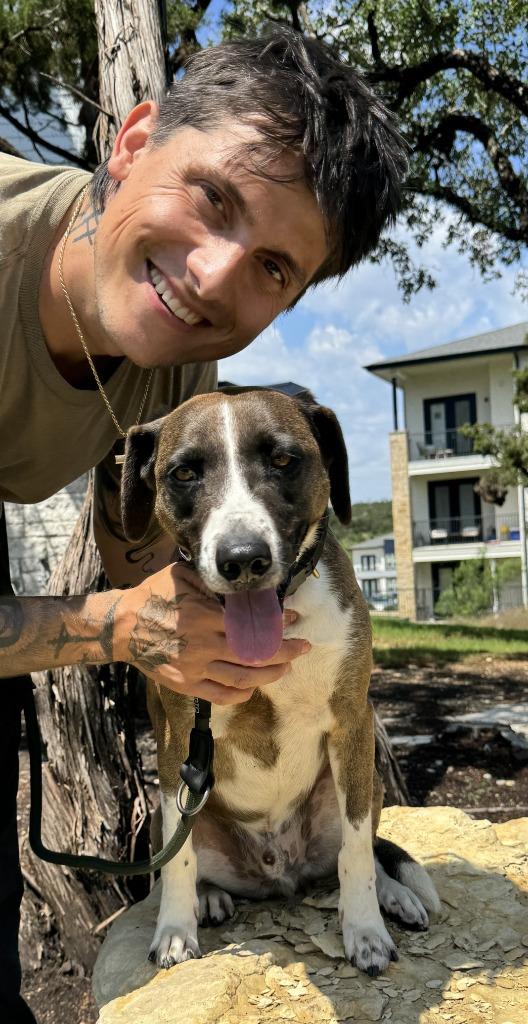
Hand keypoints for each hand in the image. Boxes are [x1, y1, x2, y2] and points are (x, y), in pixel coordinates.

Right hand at [115, 563, 309, 704]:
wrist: (122, 625)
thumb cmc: (154, 595)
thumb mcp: (184, 576)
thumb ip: (213, 582)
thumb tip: (246, 586)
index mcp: (203, 616)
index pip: (251, 624)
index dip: (278, 624)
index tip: (293, 619)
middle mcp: (202, 645)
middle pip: (254, 655)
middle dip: (285, 652)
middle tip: (302, 647)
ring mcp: (194, 668)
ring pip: (243, 678)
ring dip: (270, 674)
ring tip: (285, 667)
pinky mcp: (186, 684)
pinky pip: (221, 695)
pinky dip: (242, 694)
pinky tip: (254, 686)